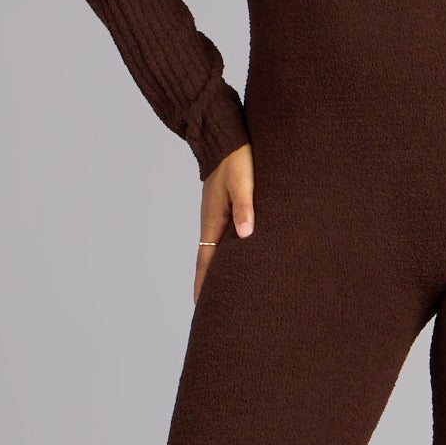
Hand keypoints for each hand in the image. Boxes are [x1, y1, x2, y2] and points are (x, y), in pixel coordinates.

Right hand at [195, 142, 253, 302]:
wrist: (226, 138)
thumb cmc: (237, 159)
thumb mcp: (243, 183)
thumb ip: (245, 208)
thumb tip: (245, 235)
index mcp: (214, 220)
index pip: (206, 260)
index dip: (203, 282)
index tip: (200, 304)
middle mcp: (213, 221)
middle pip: (209, 259)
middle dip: (209, 282)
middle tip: (212, 306)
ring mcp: (218, 215)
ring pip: (217, 248)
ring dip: (218, 268)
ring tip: (223, 288)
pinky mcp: (226, 208)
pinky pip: (224, 236)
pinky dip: (227, 252)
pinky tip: (235, 256)